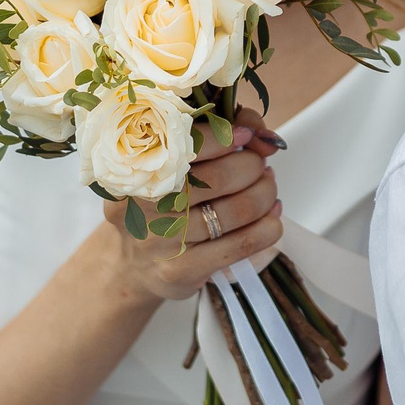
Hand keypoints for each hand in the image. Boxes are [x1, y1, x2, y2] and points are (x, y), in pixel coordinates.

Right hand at [102, 108, 286, 305]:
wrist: (132, 263)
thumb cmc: (160, 204)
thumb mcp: (173, 166)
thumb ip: (217, 137)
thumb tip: (264, 138)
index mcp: (138, 167)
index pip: (186, 144)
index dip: (224, 137)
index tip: (246, 134)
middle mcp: (145, 204)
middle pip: (218, 178)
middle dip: (252, 166)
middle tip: (259, 166)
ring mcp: (162, 241)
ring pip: (235, 212)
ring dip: (264, 195)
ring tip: (267, 188)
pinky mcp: (181, 270)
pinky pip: (240, 245)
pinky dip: (266, 228)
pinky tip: (271, 219)